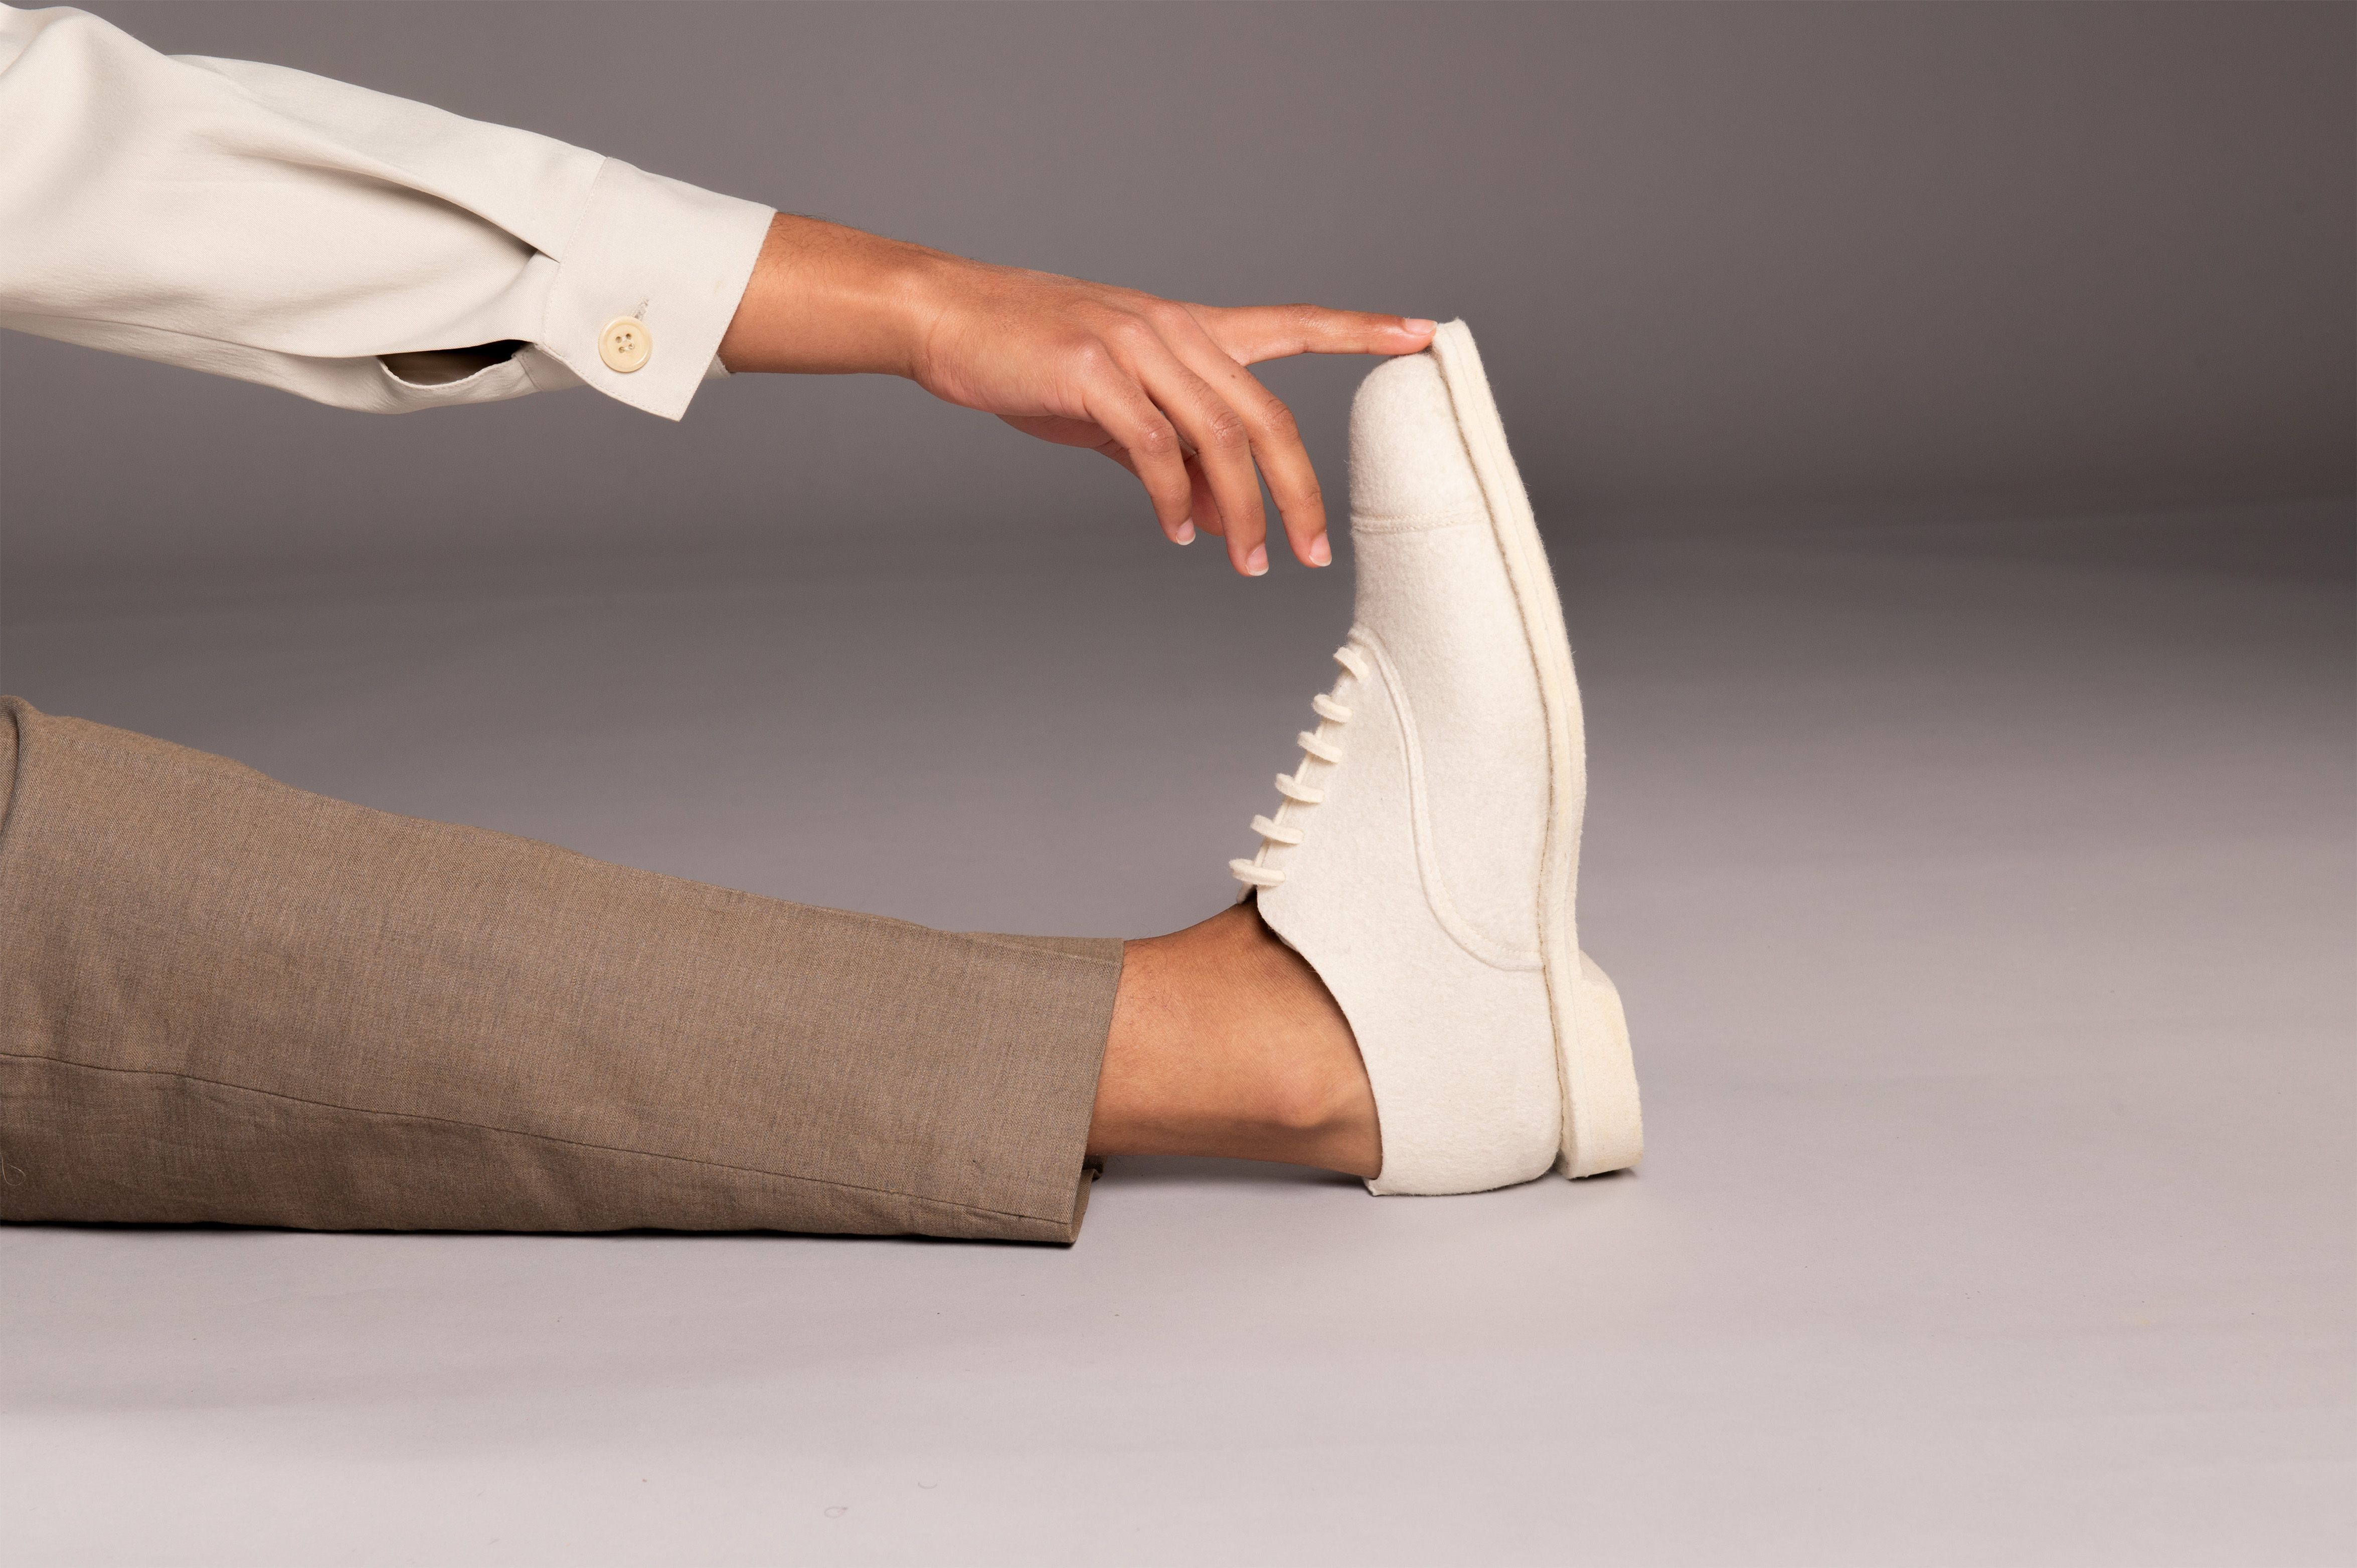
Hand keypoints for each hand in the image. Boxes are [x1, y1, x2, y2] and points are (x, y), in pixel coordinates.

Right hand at [717, 214, 1435, 575]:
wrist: (949, 320)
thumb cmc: (1029, 360)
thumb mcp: (1112, 410)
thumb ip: (1174, 461)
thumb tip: (1222, 521)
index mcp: (1190, 330)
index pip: (1293, 325)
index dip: (1361, 330)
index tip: (1422, 332)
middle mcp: (1176, 331)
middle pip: (1267, 414)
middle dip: (1300, 489)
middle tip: (1314, 552)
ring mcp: (1137, 347)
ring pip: (1221, 437)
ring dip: (1244, 510)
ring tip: (1252, 562)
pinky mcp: (1095, 374)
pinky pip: (1157, 449)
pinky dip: (1175, 499)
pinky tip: (1177, 533)